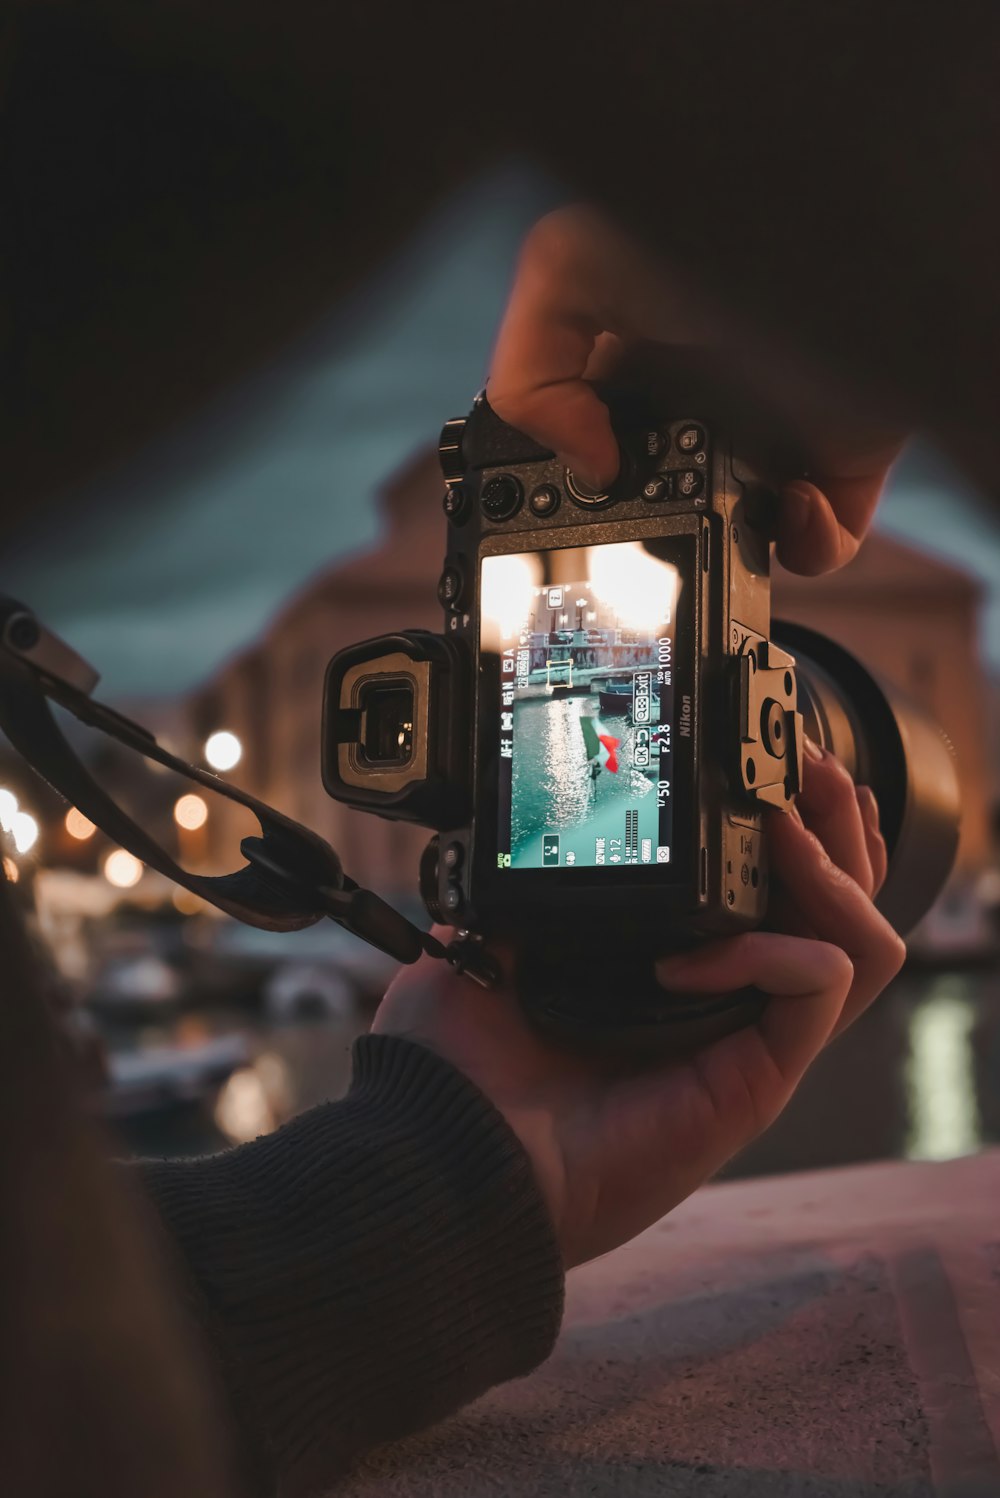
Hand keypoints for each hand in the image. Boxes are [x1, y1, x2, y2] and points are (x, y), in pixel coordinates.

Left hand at [371, 747, 904, 1268]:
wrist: (445, 1151)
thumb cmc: (456, 1066)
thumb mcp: (484, 942)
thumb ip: (522, 887)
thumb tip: (522, 823)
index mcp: (668, 964)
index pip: (769, 888)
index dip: (790, 823)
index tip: (764, 757)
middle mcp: (722, 996)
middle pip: (837, 902)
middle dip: (840, 824)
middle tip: (810, 764)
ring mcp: (744, 1037)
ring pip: (858, 938)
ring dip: (836, 868)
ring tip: (783, 823)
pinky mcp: (754, 1078)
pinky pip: (817, 985)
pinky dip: (769, 950)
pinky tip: (684, 959)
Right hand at [487, 205, 902, 575]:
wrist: (851, 229)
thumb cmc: (715, 224)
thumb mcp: (571, 266)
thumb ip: (532, 366)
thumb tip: (589, 465)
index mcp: (636, 364)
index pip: (591, 443)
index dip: (576, 480)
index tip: (576, 501)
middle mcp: (702, 404)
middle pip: (663, 504)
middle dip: (650, 530)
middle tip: (651, 519)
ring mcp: (774, 435)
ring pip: (738, 536)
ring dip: (727, 548)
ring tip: (726, 516)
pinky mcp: (844, 459)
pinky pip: (825, 539)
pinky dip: (810, 544)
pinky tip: (794, 504)